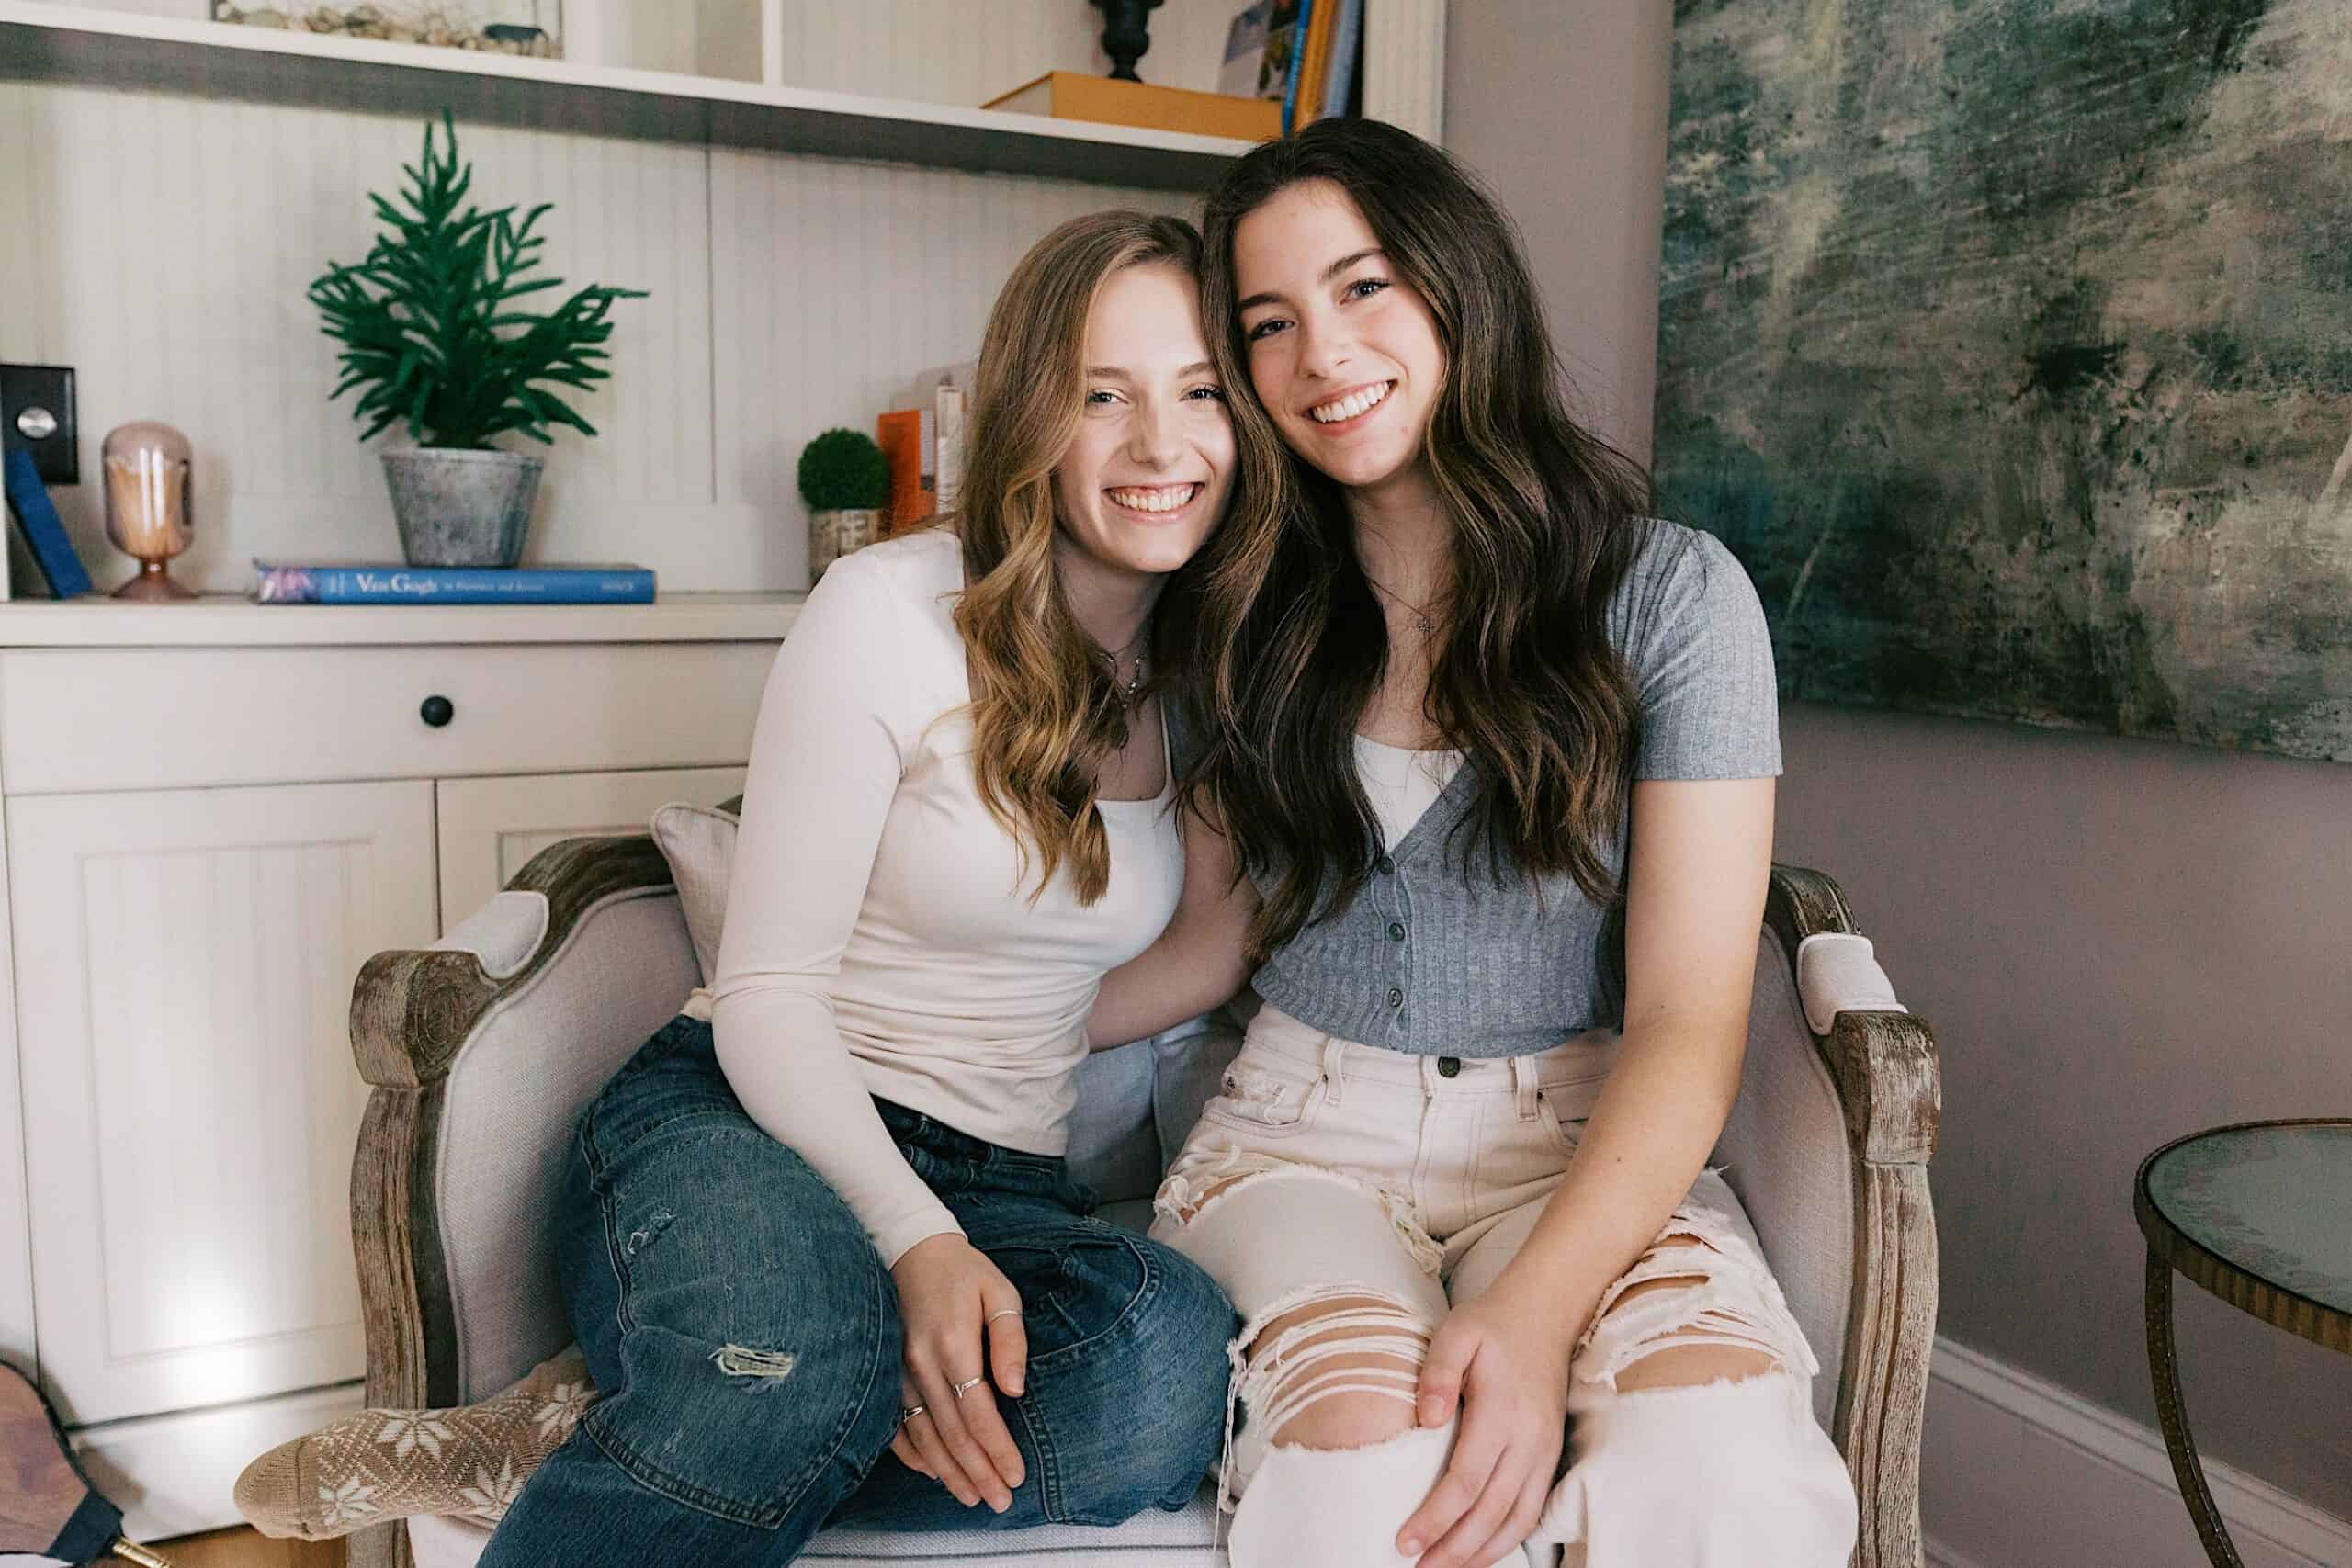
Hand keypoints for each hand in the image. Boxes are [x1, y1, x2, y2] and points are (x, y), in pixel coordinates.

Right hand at [886, 1233, 1028, 1511]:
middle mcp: (921, 1363)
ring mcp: (898, 1372)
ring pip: (923, 1435)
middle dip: (977, 1472)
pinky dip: (914, 1454)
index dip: (997, 1448)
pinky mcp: (888, 1375)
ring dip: (949, 1472)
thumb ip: (1011, 1340)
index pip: (978, 1411)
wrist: (911, 1249)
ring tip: (972, 1497)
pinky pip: (896, 1424)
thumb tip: (1016, 1389)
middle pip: (952, 1433)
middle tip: (1000, 1501)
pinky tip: (934, 1472)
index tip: (1016, 1475)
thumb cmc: (964, 1273)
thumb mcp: (999, 1293)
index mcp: (953, 1342)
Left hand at [1396, 1294, 1573, 1567]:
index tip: (1404, 1542)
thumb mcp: (1456, 1332)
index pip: (1465, 1481)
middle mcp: (1528, 1440)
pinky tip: (1481, 1552)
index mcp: (1501, 1413)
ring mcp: (1544, 1452)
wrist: (1546, 1314)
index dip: (1435, 1518)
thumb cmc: (1492, 1325)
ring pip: (1516, 1520)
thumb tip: (1425, 1420)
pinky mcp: (1550, 1457)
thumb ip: (1437, 1373)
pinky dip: (1507, 1539)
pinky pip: (1531, 1511)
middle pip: (1490, 1512)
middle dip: (1453, 1548)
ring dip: (1481, 1553)